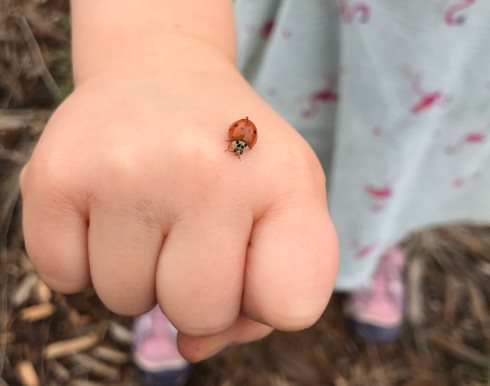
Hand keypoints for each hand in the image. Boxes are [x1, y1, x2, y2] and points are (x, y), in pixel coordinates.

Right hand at [20, 39, 337, 360]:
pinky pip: (65, 278)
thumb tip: (191, 347)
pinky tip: (107, 203)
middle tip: (192, 226)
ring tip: (150, 203)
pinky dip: (84, 257)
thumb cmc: (231, 154)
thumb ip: (261, 293)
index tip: (252, 256)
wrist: (162, 72)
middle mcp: (205, 170)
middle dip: (194, 289)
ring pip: (125, 300)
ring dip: (138, 269)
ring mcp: (125, 169)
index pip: (295, 304)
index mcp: (284, 179)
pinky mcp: (55, 174)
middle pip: (198, 313)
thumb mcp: (283, 201)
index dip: (268, 299)